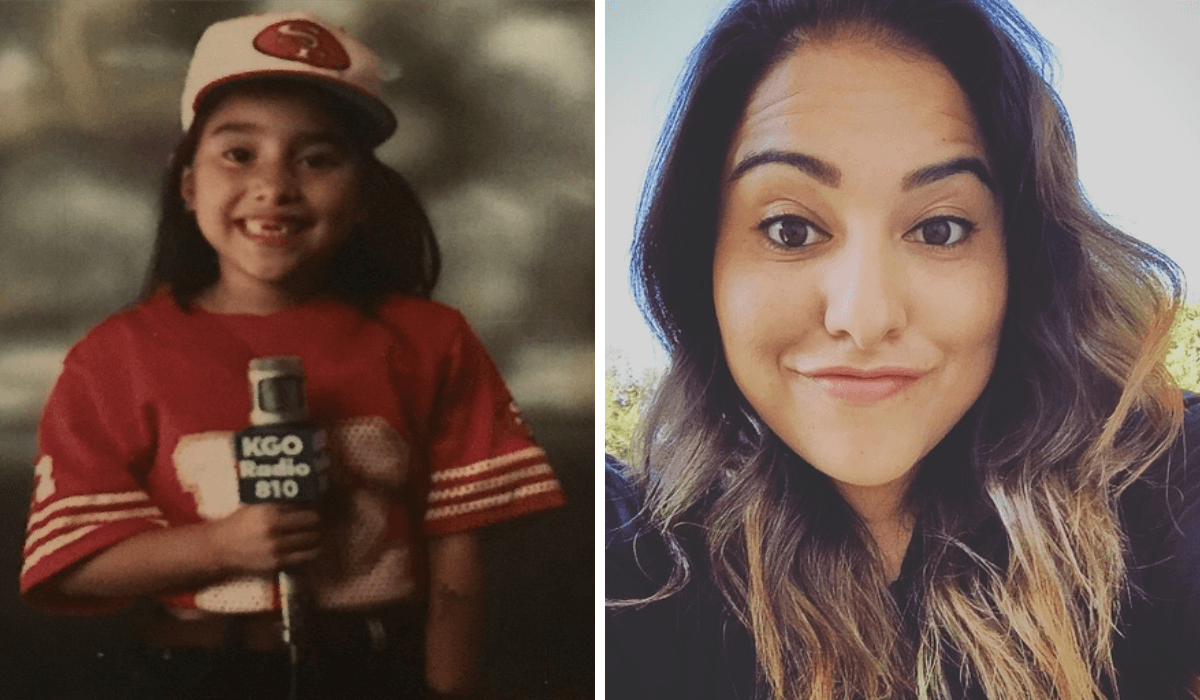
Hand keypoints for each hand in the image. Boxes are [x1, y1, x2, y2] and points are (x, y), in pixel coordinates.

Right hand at [207, 503, 321, 574]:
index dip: (312, 507)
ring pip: (312, 540)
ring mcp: (276, 548)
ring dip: (316, 535)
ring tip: (315, 533)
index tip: (315, 507)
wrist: (221, 547)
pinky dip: (312, 551)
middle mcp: (274, 530)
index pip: (304, 507)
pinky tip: (311, 547)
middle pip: (312, 521)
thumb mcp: (258, 506)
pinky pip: (305, 557)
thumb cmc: (240, 523)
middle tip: (317, 520)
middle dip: (316, 520)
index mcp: (270, 512)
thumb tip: (306, 499)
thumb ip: (280, 504)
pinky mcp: (276, 563)